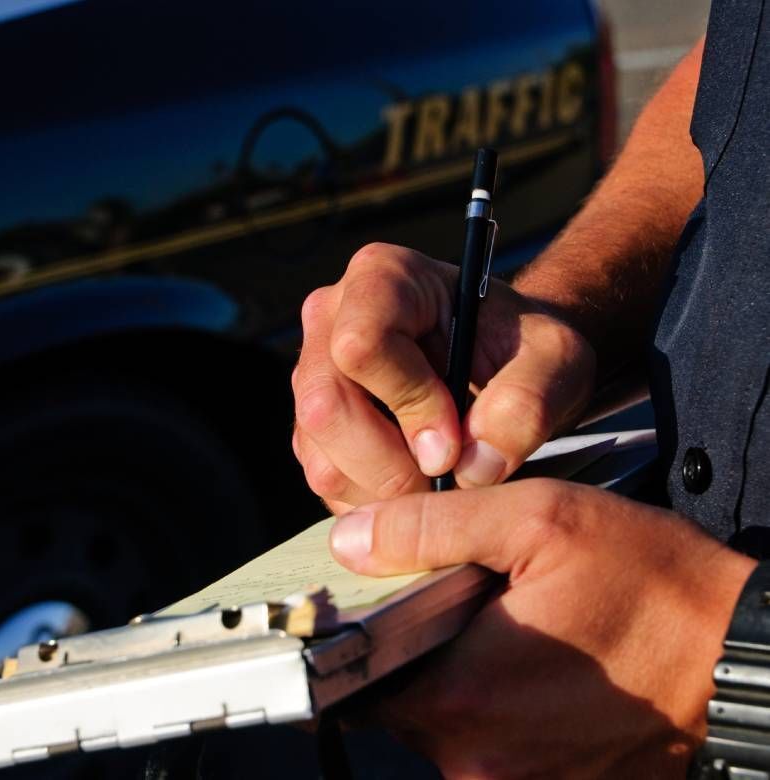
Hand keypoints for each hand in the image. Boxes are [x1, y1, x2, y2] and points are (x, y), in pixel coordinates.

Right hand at [292, 243, 595, 513]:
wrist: (503, 365)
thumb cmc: (524, 350)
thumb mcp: (555, 361)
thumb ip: (527, 403)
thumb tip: (472, 467)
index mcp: (383, 277)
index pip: (363, 344)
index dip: (409, 403)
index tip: (456, 440)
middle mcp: (331, 318)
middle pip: (326, 407)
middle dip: (392, 465)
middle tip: (448, 478)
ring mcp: (314, 374)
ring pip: (321, 457)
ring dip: (385, 493)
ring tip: (439, 483)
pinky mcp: (312, 426)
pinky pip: (325, 481)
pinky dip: (374, 504)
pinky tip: (416, 486)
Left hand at [328, 480, 755, 778]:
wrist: (742, 654)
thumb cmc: (651, 583)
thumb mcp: (537, 521)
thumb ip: (430, 529)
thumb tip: (350, 540)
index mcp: (462, 697)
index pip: (356, 682)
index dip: (360, 637)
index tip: (381, 606)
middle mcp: (480, 760)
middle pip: (403, 705)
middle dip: (417, 652)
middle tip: (458, 602)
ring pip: (449, 727)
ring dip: (462, 678)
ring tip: (507, 627)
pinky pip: (497, 747)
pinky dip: (501, 706)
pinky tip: (537, 661)